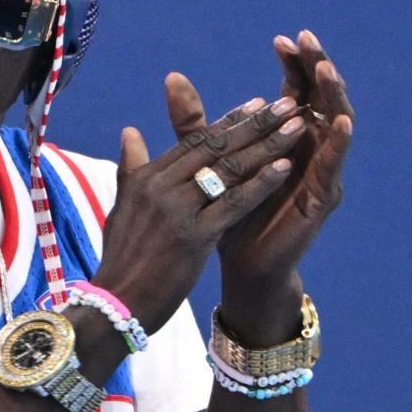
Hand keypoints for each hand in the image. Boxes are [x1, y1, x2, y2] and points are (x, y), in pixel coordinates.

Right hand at [89, 85, 308, 333]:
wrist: (115, 306)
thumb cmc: (120, 262)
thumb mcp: (121, 208)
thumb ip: (130, 169)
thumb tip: (130, 132)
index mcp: (146, 178)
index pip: (195, 141)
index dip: (229, 121)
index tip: (256, 104)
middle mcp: (161, 187)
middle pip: (217, 147)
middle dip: (256, 124)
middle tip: (287, 104)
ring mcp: (177, 212)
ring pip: (229, 170)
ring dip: (268, 145)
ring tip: (296, 126)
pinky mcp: (193, 238)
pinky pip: (234, 204)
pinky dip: (261, 183)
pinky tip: (286, 167)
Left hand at [213, 30, 353, 292]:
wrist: (238, 263)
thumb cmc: (227, 212)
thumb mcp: (207, 159)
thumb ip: (194, 121)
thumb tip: (172, 77)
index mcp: (284, 136)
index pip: (296, 89)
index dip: (293, 64)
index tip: (282, 39)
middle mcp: (308, 148)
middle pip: (320, 99)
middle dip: (317, 69)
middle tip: (309, 41)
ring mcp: (319, 171)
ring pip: (335, 125)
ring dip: (332, 96)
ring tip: (326, 71)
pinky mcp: (323, 197)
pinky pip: (334, 165)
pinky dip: (340, 142)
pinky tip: (341, 121)